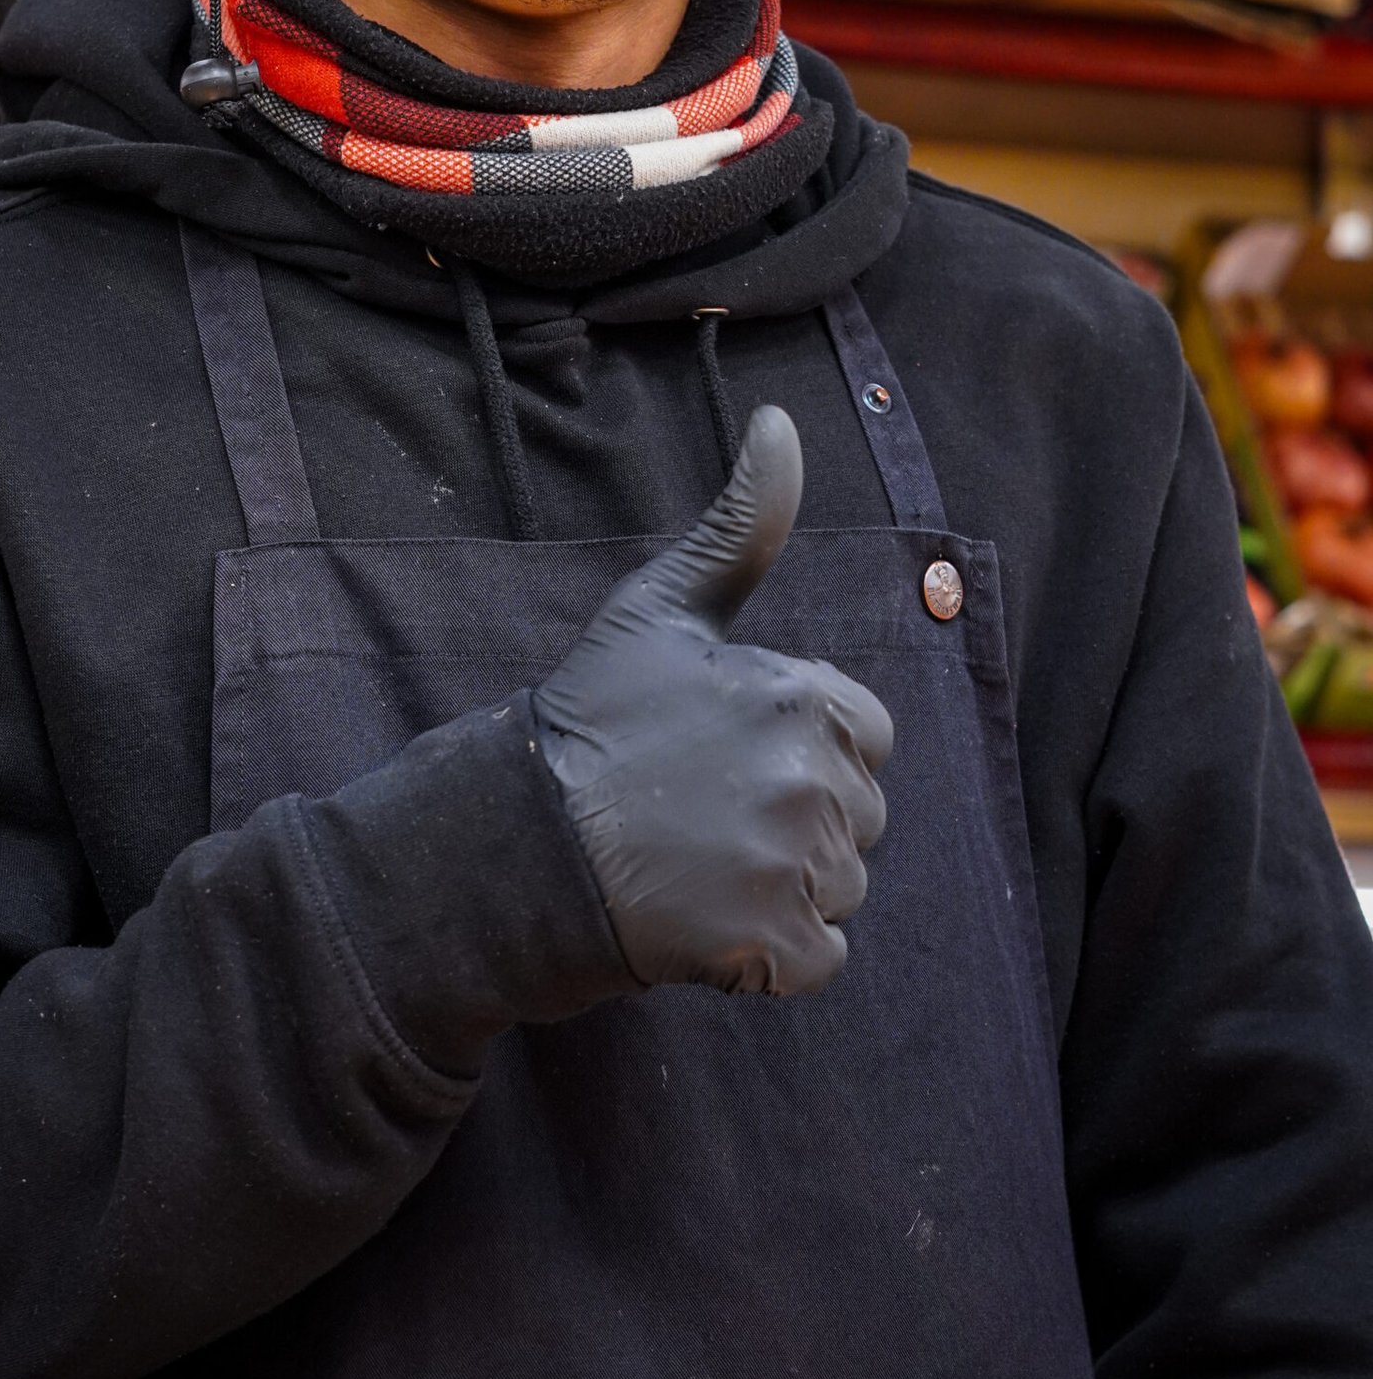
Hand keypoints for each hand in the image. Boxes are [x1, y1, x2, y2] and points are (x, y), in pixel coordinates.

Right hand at [532, 405, 891, 996]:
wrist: (515, 843)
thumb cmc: (592, 719)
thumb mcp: (663, 607)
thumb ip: (741, 523)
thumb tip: (778, 421)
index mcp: (804, 695)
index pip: (864, 733)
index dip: (800, 745)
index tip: (724, 749)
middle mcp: (814, 778)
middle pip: (859, 813)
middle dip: (797, 818)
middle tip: (701, 809)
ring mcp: (795, 867)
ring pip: (843, 886)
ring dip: (785, 886)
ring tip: (697, 861)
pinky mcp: (774, 947)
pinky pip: (821, 957)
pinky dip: (773, 956)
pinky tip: (708, 920)